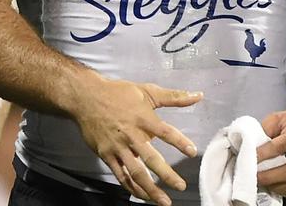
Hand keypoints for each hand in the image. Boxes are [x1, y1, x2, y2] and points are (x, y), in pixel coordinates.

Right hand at [71, 77, 201, 205]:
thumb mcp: (147, 91)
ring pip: (135, 172)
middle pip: (151, 158)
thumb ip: (174, 97)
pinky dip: (132, 187)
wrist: (86, 97)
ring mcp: (118, 147)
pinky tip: (143, 195)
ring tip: (163, 200)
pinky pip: (121, 175)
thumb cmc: (118, 93)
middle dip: (166, 175)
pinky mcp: (106, 155)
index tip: (192, 152)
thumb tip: (198, 96)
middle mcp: (131, 135)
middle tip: (180, 186)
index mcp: (143, 118)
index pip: (165, 132)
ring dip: (150, 188)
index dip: (179, 142)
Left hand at [255, 106, 285, 197]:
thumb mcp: (281, 117)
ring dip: (276, 188)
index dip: (260, 156)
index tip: (248, 161)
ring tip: (265, 183)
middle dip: (266, 178)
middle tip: (253, 177)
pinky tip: (279, 186)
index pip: (276, 148)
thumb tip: (250, 146)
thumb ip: (265, 129)